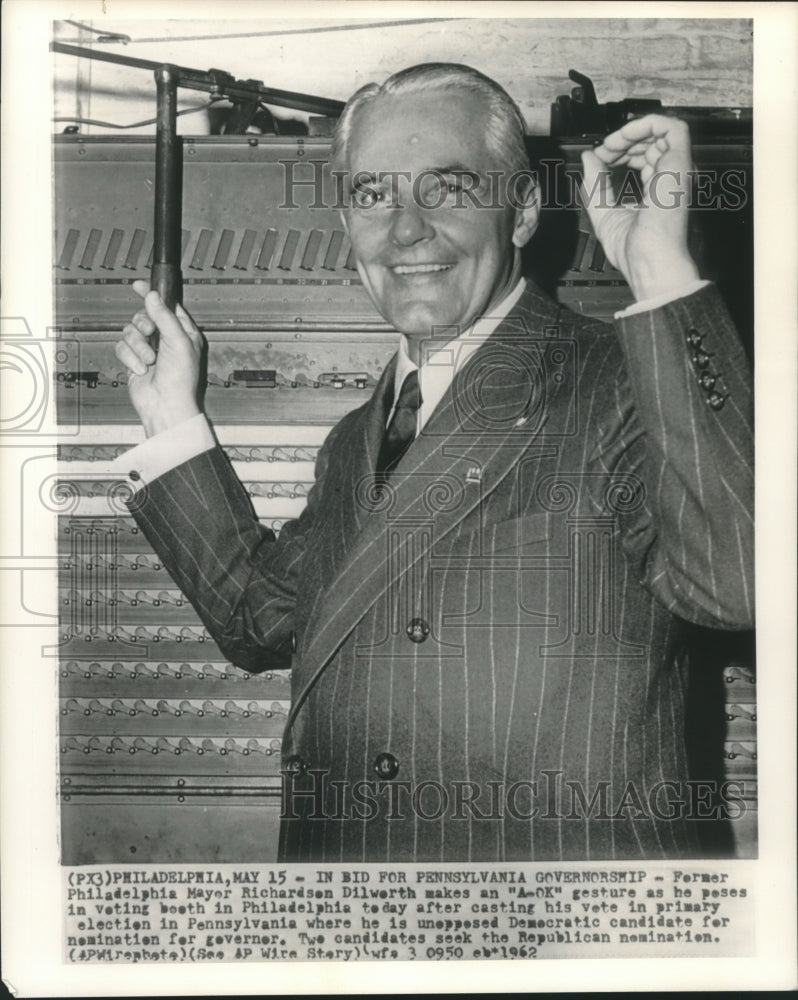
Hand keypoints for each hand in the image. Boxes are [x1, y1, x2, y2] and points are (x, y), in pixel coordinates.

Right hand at [115, 280, 203, 437]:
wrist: (165, 404)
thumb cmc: (180, 379)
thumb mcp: (178, 341)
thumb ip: (165, 316)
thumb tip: (153, 296)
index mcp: (182, 332)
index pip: (166, 306)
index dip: (152, 296)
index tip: (139, 286)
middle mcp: (165, 339)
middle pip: (143, 316)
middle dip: (143, 326)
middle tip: (150, 335)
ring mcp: (148, 350)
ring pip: (130, 332)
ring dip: (138, 346)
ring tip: (150, 360)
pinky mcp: (133, 360)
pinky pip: (122, 347)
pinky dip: (130, 358)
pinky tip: (141, 369)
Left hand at [580, 114, 699, 300]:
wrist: (647, 260)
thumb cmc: (634, 251)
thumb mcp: (603, 211)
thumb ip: (595, 183)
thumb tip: (589, 157)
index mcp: (657, 189)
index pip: (641, 157)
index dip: (618, 151)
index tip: (598, 158)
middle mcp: (669, 177)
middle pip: (649, 141)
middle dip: (621, 140)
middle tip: (601, 151)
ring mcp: (676, 170)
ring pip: (660, 130)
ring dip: (630, 131)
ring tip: (610, 145)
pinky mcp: (680, 163)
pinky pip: (672, 127)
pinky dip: (646, 124)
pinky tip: (625, 135)